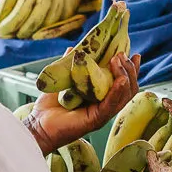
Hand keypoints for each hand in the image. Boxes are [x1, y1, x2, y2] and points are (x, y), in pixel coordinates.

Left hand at [26, 52, 140, 153]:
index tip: (134, 54)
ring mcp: (102, 114)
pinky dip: (117, 92)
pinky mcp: (95, 120)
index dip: (131, 70)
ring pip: (124, 96)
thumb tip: (73, 48)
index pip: (124, 83)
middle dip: (129, 70)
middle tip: (121, 55)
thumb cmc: (50, 106)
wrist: (38, 123)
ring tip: (118, 61)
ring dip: (125, 76)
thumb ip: (70, 65)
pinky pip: (111, 105)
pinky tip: (120, 80)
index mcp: (102, 97)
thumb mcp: (64, 79)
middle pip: (129, 89)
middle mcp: (105, 106)